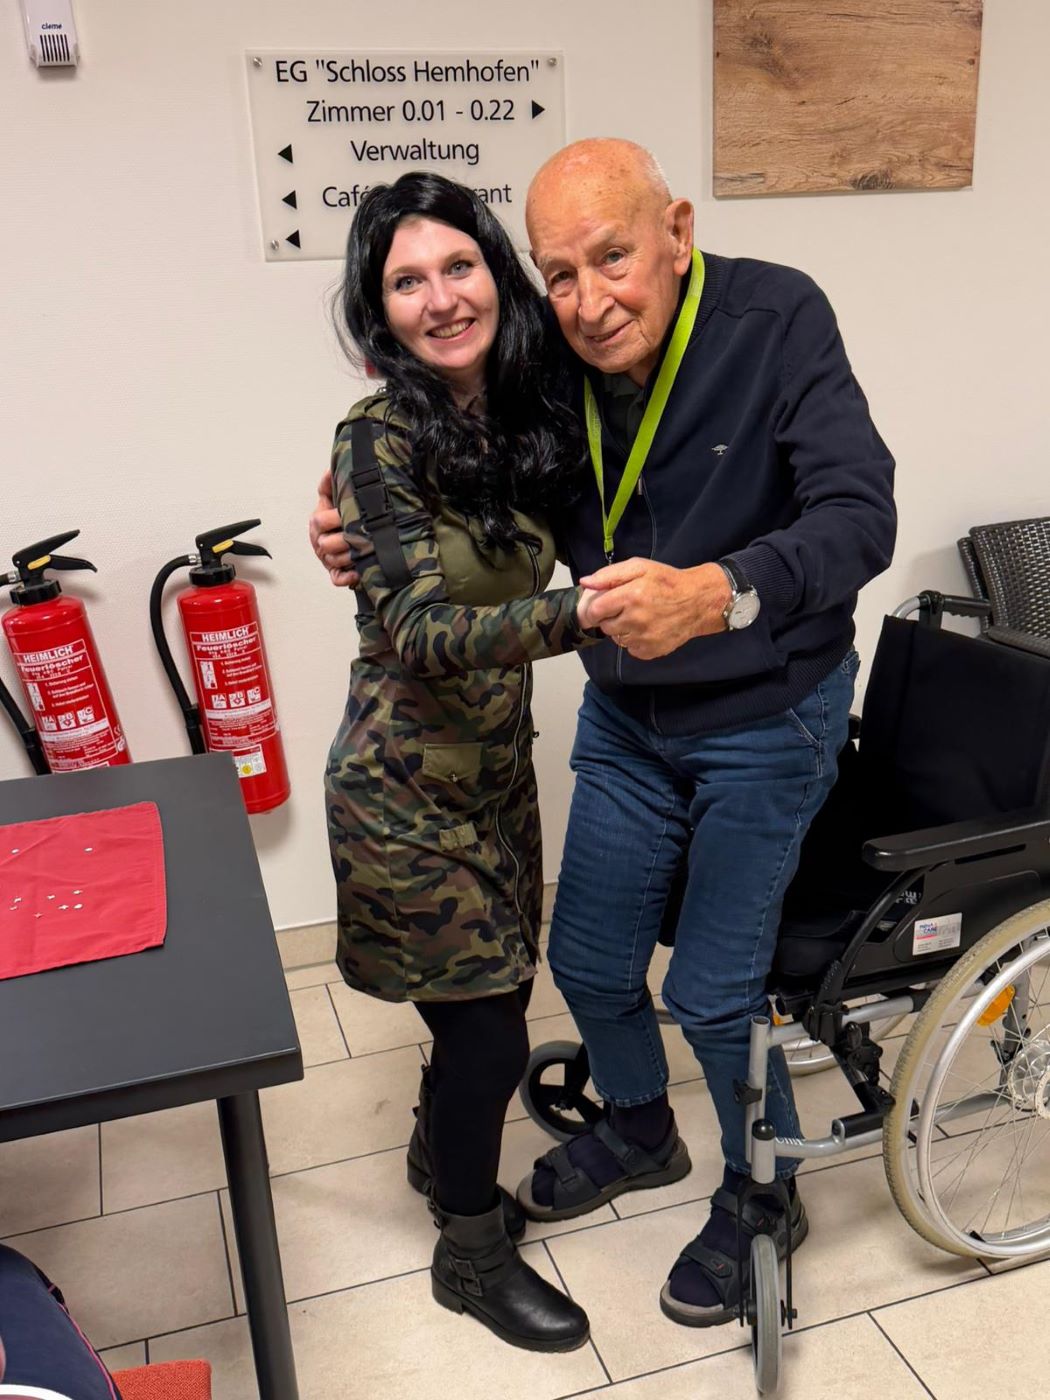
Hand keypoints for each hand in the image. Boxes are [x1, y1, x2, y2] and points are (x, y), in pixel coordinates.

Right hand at [309, 469, 358, 587]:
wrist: (353, 533)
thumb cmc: (341, 514)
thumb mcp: (333, 498)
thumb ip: (330, 485)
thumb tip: (330, 470)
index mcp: (318, 522)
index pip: (320, 521)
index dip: (335, 518)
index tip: (348, 513)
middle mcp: (320, 541)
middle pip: (326, 544)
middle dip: (345, 538)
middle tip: (363, 533)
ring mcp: (327, 558)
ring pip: (334, 560)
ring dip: (350, 556)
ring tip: (366, 550)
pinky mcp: (335, 572)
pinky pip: (337, 579)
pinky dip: (347, 578)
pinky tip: (358, 573)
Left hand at [578, 558, 731, 659]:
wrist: (698, 602)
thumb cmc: (667, 582)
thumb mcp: (639, 567)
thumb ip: (609, 574)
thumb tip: (585, 582)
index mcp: (630, 596)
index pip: (595, 611)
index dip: (596, 609)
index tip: (603, 606)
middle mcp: (635, 619)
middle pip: (605, 626)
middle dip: (611, 617)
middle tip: (627, 608)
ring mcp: (643, 638)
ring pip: (617, 639)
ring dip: (623, 630)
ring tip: (640, 617)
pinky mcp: (650, 651)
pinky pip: (630, 649)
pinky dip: (635, 640)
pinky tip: (647, 628)